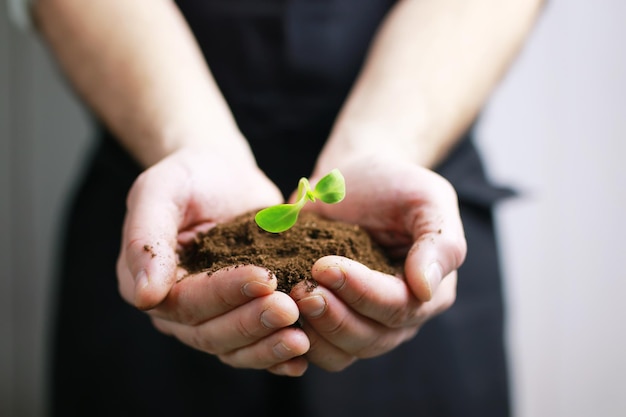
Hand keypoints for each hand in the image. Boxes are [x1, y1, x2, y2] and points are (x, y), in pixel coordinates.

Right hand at [116, 146, 309, 375]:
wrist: (224, 175)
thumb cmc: (190, 176)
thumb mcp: (160, 191)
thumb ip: (146, 238)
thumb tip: (144, 296)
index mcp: (146, 282)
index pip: (186, 301)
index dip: (225, 293)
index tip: (265, 278)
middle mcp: (174, 309)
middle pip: (211, 332)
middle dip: (252, 322)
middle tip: (290, 308)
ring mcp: (209, 316)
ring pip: (234, 347)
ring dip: (267, 345)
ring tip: (301, 337)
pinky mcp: (240, 314)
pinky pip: (254, 347)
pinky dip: (275, 355)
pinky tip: (303, 356)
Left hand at [291, 155, 465, 370]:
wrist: (352, 180)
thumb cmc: (393, 185)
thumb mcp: (427, 200)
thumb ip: (438, 242)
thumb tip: (425, 289)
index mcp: (431, 292)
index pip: (399, 308)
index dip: (362, 292)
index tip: (325, 266)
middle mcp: (400, 317)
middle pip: (370, 338)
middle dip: (334, 316)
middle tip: (303, 288)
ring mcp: (365, 323)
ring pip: (342, 353)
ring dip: (315, 331)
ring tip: (292, 296)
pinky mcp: (332, 321)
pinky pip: (317, 348)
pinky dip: (297, 336)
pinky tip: (280, 310)